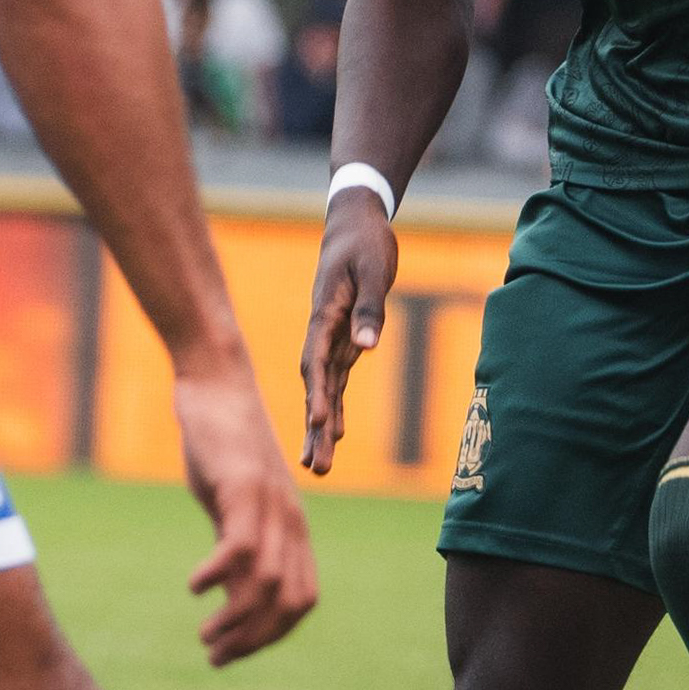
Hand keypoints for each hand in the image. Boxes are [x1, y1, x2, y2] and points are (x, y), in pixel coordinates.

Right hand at [175, 362, 317, 665]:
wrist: (217, 385)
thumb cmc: (221, 449)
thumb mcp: (232, 508)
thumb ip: (238, 550)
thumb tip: (232, 602)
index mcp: (293, 530)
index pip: (300, 602)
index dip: (270, 636)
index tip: (231, 653)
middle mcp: (291, 521)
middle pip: (289, 602)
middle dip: (255, 641)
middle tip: (216, 656)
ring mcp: (270, 502)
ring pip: (267, 581)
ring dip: (235, 620)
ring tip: (205, 636)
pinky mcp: (244, 484)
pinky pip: (241, 545)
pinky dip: (219, 575)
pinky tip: (194, 586)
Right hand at [298, 195, 397, 473]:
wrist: (356, 222)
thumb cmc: (366, 242)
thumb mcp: (373, 270)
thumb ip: (370, 308)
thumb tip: (367, 348)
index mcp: (324, 316)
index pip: (318, 362)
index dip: (319, 396)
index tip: (320, 425)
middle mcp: (322, 333)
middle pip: (317, 387)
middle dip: (315, 428)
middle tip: (315, 467)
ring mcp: (330, 338)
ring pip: (325, 390)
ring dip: (321, 427)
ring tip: (317, 466)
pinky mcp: (343, 339)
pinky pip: (337, 380)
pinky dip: (335, 406)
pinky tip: (336, 433)